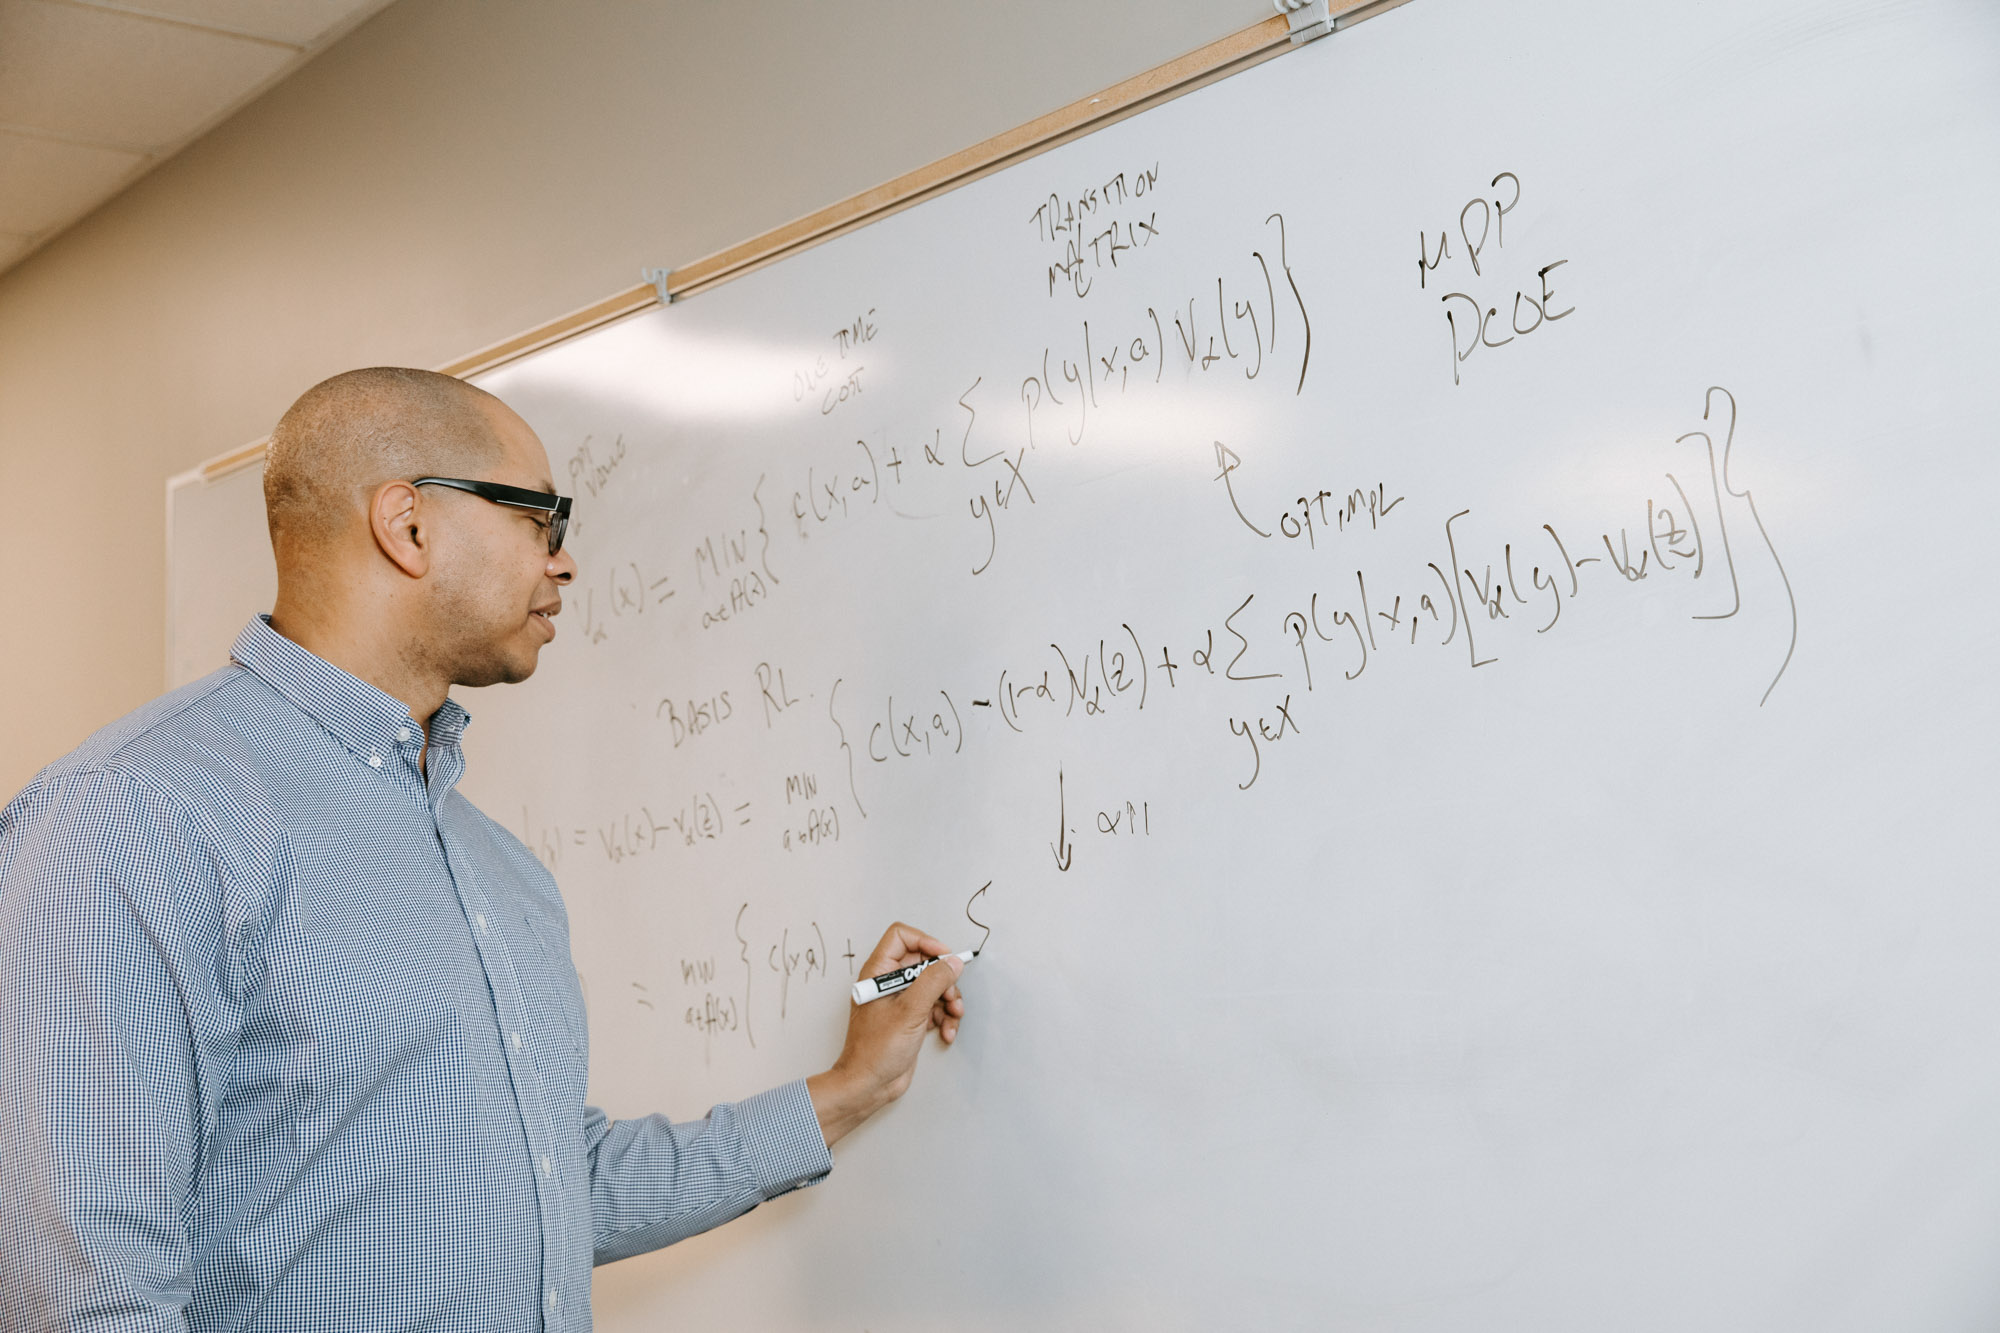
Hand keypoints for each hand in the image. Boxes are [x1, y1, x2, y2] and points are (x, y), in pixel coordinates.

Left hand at [806, 922, 967, 1147]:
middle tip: (952, 996)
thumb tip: (952, 962)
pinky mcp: (910, 1019)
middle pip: (924, 963)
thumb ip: (933, 982)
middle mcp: (888, 983)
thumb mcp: (909, 1011)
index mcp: (878, 973)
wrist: (868, 1086)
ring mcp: (900, 1002)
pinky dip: (945, 1017)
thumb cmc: (875, 1051)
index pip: (902, 937)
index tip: (944, 958)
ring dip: (949, 1000)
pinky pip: (935, 1007)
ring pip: (933, 986)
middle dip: (944, 979)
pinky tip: (946, 1032)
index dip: (926, 943)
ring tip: (953, 1017)